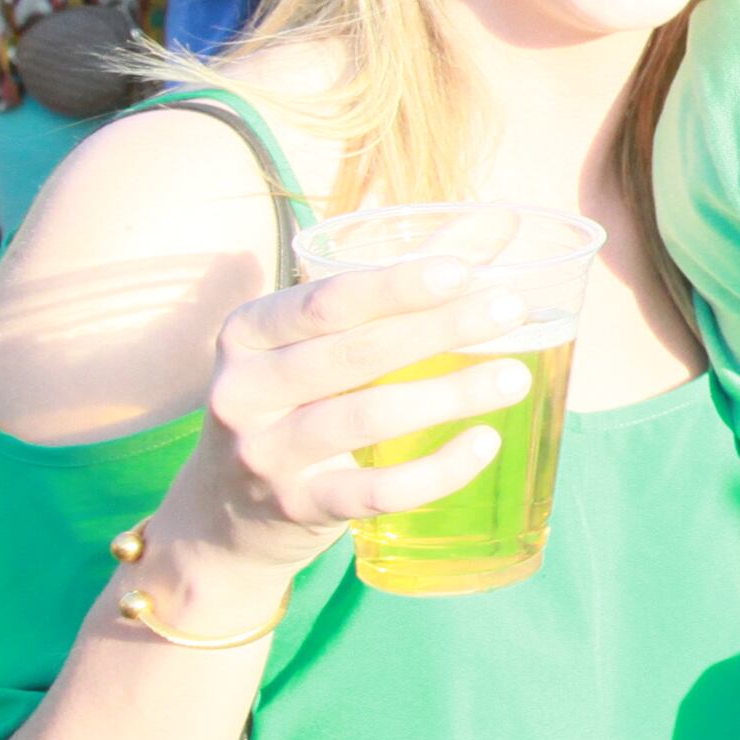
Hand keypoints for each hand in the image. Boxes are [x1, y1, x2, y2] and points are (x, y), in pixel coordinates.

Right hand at [132, 257, 547, 615]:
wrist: (224, 517)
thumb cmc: (295, 400)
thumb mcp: (322, 338)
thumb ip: (405, 280)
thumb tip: (501, 221)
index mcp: (249, 333)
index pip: (327, 301)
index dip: (397, 285)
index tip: (464, 270)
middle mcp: (244, 391)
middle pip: (353, 353)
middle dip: (439, 328)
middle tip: (512, 310)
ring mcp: (265, 455)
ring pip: (365, 419)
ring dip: (448, 395)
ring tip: (514, 377)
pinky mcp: (296, 508)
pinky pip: (376, 491)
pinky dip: (436, 470)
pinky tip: (484, 442)